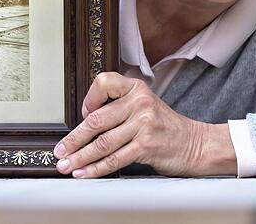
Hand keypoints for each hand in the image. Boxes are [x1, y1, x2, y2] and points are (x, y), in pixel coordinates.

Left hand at [54, 72, 236, 177]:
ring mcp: (144, 124)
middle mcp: (139, 103)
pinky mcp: (146, 146)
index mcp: (136, 88)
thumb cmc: (164, 127)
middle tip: (59, 150)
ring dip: (80, 157)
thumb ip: (118, 108)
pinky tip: (84, 173)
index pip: (103, 82)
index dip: (88, 98)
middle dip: (74, 138)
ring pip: (102, 143)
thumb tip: (84, 125)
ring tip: (66, 165)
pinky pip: (114, 159)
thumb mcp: (144, 106)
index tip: (81, 115)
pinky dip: (96, 168)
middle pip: (97, 120)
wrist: (195, 144)